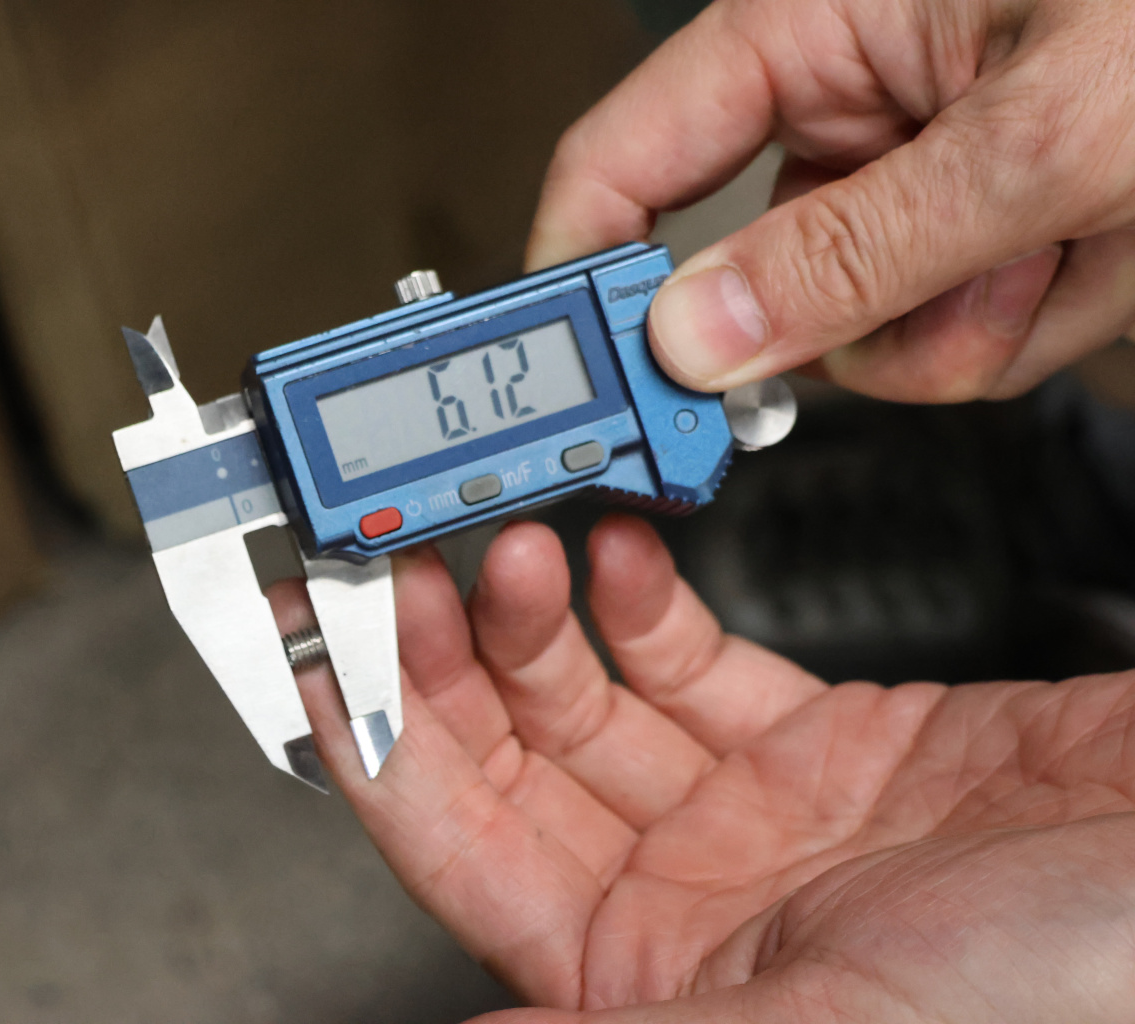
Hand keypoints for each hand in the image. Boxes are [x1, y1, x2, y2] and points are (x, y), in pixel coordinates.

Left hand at [267, 516, 1134, 1020]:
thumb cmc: (1069, 984)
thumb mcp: (840, 1018)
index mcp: (656, 980)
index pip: (465, 856)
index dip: (385, 759)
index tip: (328, 668)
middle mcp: (686, 902)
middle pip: (508, 762)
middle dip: (444, 663)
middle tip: (406, 571)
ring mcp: (745, 815)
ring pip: (585, 696)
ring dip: (535, 612)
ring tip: (516, 539)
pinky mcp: (814, 739)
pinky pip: (687, 656)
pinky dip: (640, 597)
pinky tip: (609, 550)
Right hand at [528, 0, 1134, 402]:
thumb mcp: (1049, 129)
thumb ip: (856, 246)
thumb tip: (701, 333)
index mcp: (808, 24)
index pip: (621, 162)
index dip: (585, 275)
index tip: (589, 382)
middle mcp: (847, 99)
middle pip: (755, 277)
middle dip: (865, 315)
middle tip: (957, 289)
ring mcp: (912, 172)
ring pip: (864, 329)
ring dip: (978, 316)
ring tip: (1083, 229)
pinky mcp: (975, 224)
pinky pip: (948, 333)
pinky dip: (1033, 315)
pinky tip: (1100, 243)